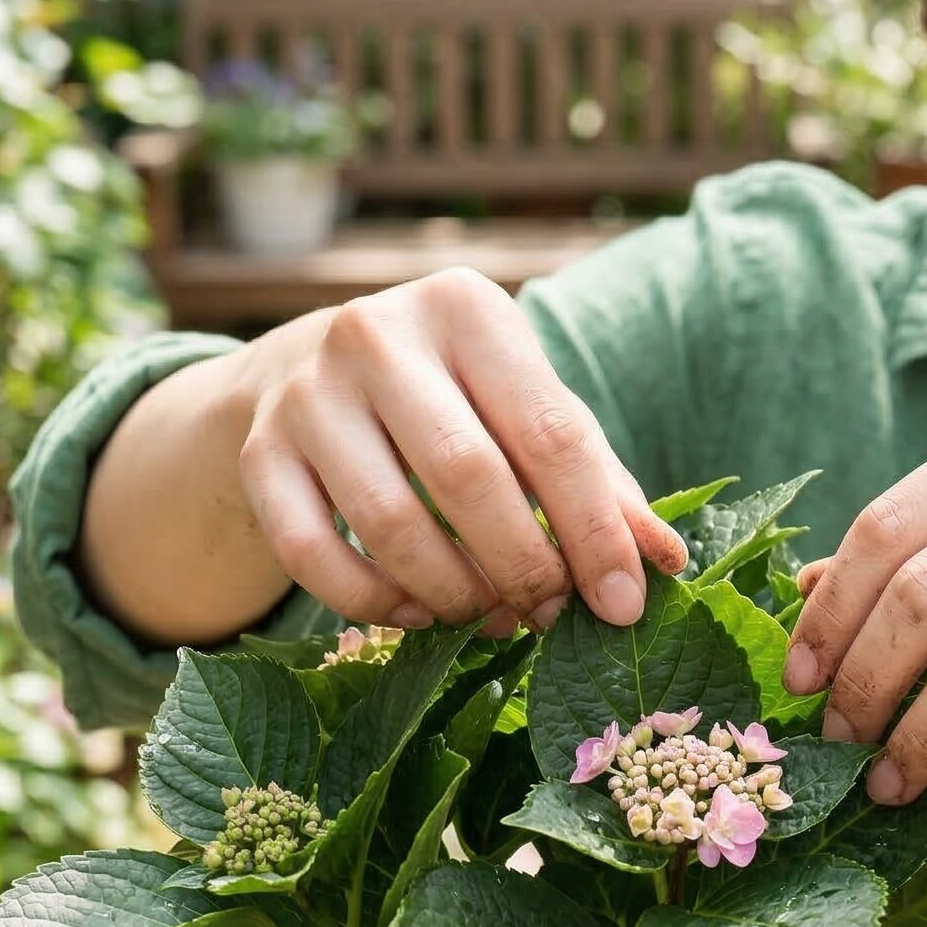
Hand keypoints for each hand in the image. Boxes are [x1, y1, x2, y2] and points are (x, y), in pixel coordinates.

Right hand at [234, 269, 688, 635]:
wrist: (307, 375)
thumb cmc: (455, 402)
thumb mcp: (529, 413)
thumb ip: (598, 482)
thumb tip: (667, 565)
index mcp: (469, 310)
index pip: (552, 433)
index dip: (595, 531)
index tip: (623, 606)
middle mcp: (379, 333)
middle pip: (468, 477)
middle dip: (521, 566)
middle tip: (547, 615)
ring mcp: (308, 391)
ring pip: (388, 521)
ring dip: (451, 592)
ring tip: (487, 616)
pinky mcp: (259, 451)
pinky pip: (312, 554)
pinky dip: (372, 602)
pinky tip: (415, 613)